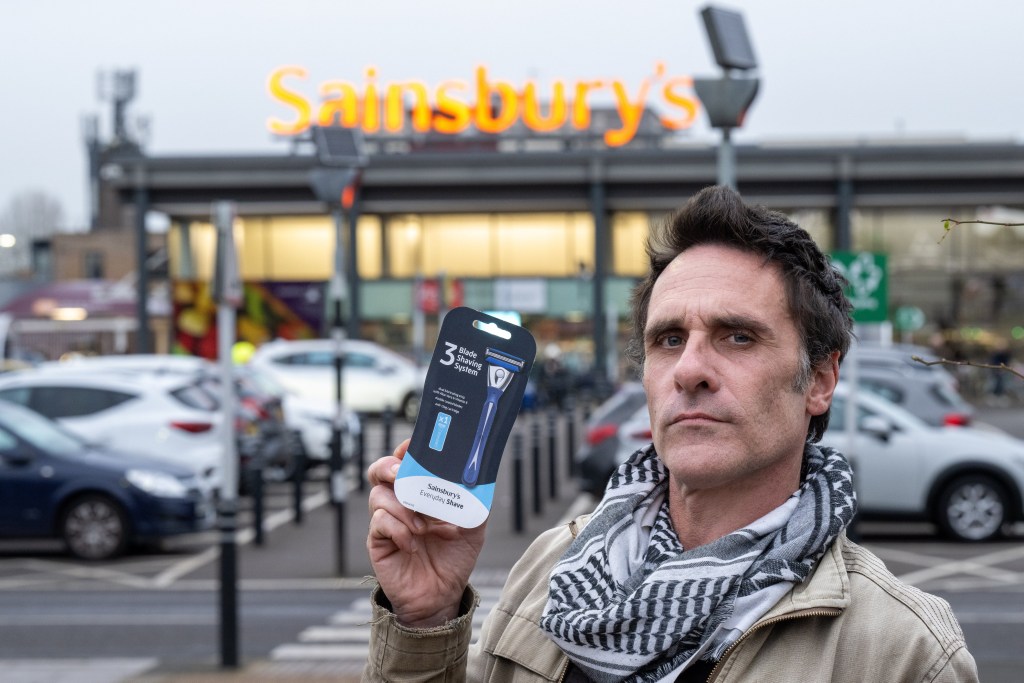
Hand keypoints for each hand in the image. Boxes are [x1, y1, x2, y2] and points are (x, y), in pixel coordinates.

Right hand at [367, 439, 485, 627]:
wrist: (442, 594)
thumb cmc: (454, 556)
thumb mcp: (473, 525)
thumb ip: (474, 500)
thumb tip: (479, 477)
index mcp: (420, 490)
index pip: (405, 460)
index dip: (406, 450)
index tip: (414, 446)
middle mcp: (400, 501)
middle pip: (379, 470)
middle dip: (390, 467)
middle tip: (405, 474)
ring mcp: (387, 520)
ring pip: (379, 496)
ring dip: (403, 507)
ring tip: (424, 527)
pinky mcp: (378, 541)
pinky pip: (379, 523)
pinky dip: (398, 530)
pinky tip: (413, 543)